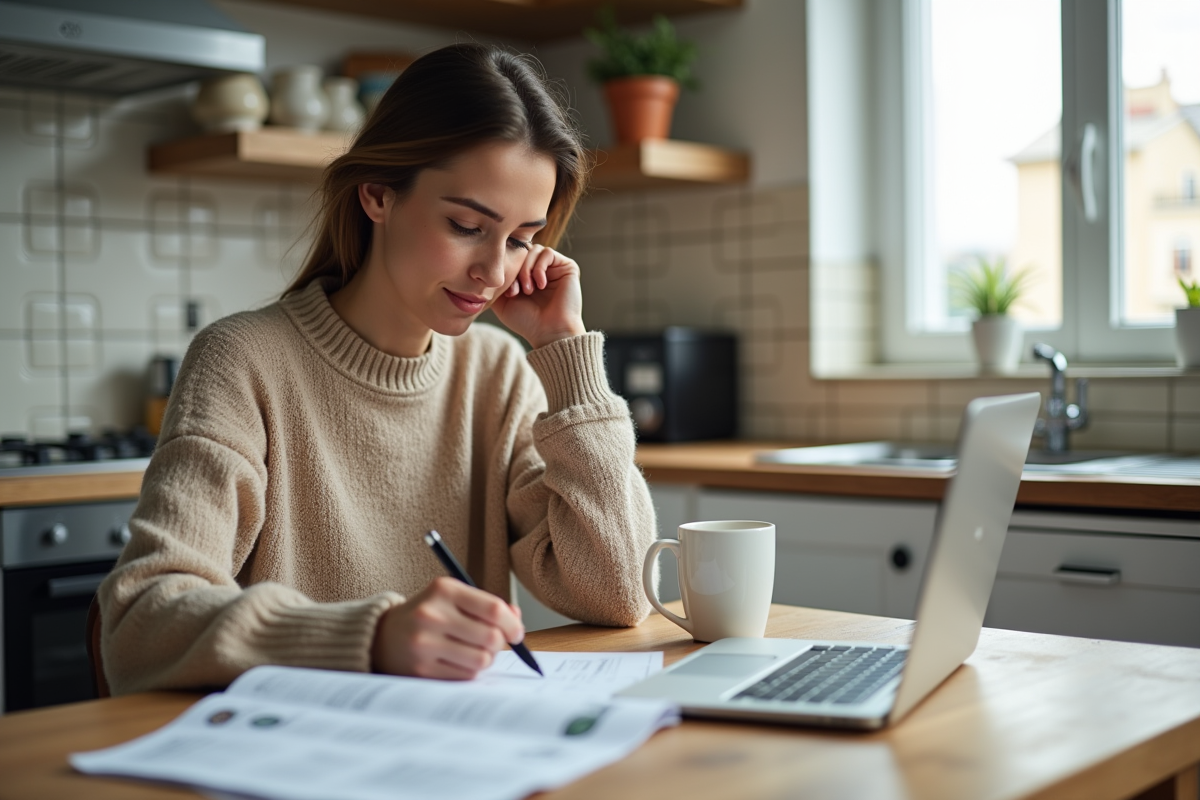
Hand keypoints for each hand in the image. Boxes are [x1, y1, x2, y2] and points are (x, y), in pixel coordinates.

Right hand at [371, 577, 524, 679]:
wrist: (383, 636)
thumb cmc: (429, 614)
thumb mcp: (453, 598)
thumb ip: (486, 605)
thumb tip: (516, 620)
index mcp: (443, 589)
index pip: (493, 609)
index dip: (513, 624)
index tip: (516, 632)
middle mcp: (432, 615)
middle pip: (491, 637)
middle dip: (501, 643)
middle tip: (496, 643)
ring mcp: (424, 644)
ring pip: (481, 660)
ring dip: (486, 659)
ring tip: (475, 652)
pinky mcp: (421, 669)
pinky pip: (465, 676)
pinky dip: (469, 671)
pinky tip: (458, 662)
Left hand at [490, 244, 585, 349]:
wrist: (549, 332)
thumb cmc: (527, 322)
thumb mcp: (502, 302)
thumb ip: (495, 284)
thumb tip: (485, 269)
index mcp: (527, 276)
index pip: (513, 258)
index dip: (508, 271)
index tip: (508, 294)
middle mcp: (541, 270)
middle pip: (522, 252)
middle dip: (516, 270)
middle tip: (516, 292)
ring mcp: (554, 268)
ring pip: (533, 251)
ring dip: (526, 270)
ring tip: (529, 290)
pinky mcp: (567, 266)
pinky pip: (547, 253)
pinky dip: (539, 268)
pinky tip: (540, 285)